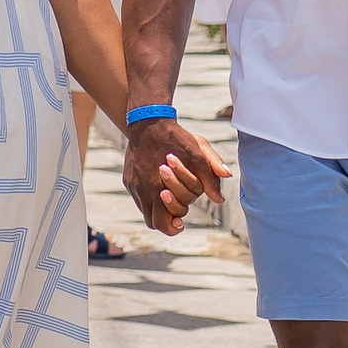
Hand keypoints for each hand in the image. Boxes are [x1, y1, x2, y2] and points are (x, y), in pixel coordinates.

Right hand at [124, 118, 226, 234]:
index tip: (181, 222)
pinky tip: (159, 184)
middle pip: (152, 222)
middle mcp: (142, 190)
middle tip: (178, 212)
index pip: (162, 224)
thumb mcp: (199, 154)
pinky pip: (138, 196)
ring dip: (158, 208)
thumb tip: (219, 199)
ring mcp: (133, 185)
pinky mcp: (128, 178)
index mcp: (158, 189)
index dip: (173, 227)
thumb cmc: (176, 137)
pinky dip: (149, 197)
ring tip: (170, 197)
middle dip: (167, 219)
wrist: (149, 120)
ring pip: (144, 210)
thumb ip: (210, 178)